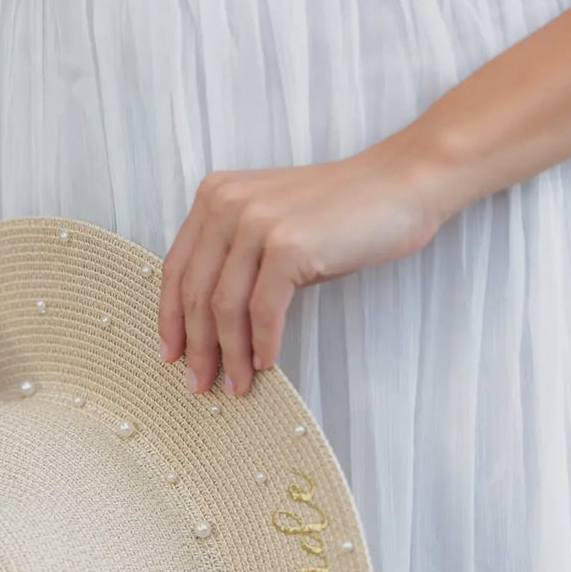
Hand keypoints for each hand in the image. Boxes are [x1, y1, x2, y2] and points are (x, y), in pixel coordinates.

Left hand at [158, 136, 444, 393]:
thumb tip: (209, 327)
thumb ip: (235, 259)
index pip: (176, 269)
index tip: (171, 355)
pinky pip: (263, 310)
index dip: (170, 318)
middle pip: (194, 291)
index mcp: (214, 196)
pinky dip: (263, 343)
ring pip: (224, 306)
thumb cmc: (341, 214)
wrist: (400, 187)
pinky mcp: (288, 244)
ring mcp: (256, 221)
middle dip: (196, 346)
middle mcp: (226, 204)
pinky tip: (267, 363)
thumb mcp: (272, 226)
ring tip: (236, 384)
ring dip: (229, 354)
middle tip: (199, 383)